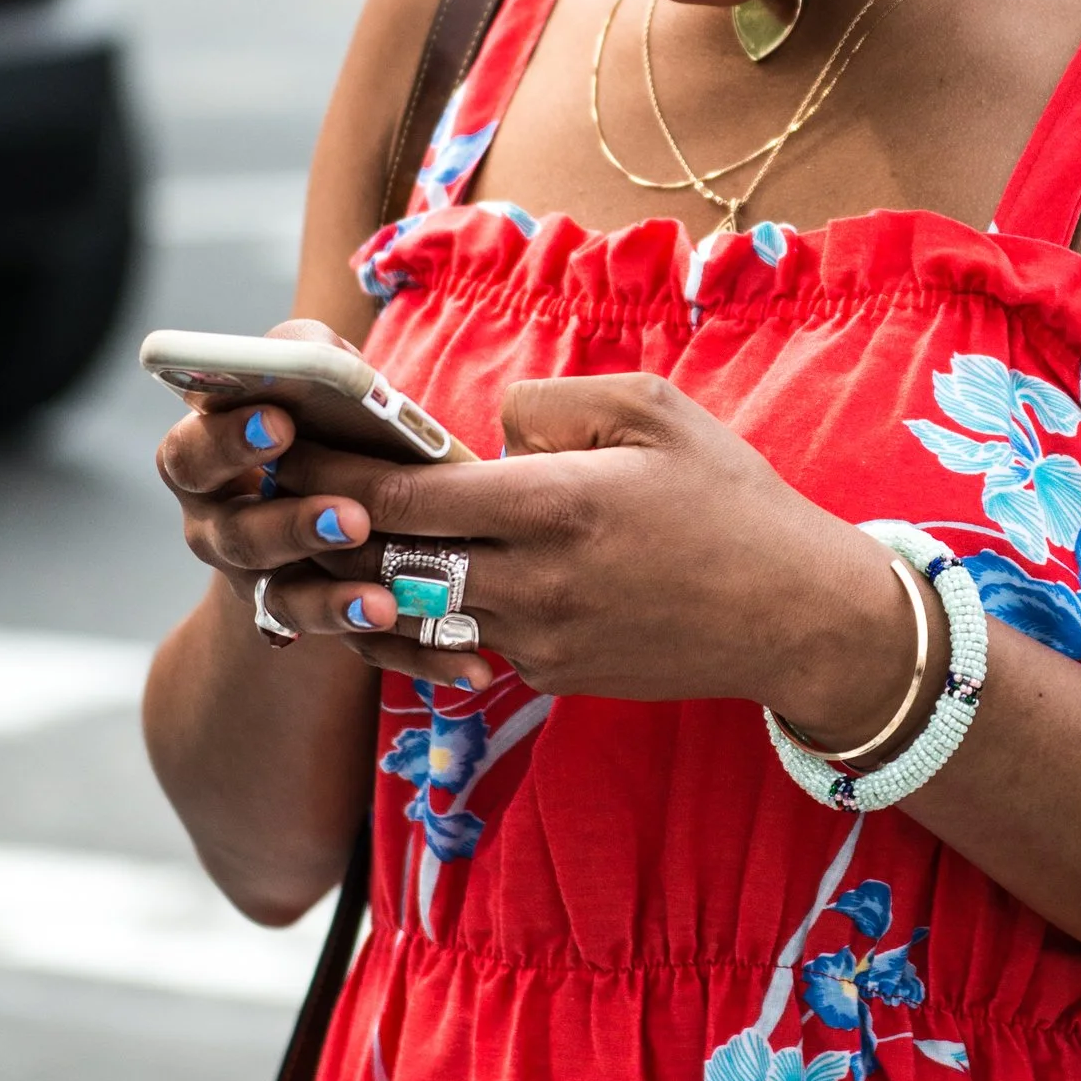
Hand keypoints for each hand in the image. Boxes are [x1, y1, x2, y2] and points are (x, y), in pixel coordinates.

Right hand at [154, 316, 429, 651]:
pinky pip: (362, 649)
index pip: (193, 454)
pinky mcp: (327, 626)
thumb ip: (303, 358)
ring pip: (288, 603)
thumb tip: (320, 361)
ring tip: (382, 602)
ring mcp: (268, 586)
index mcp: (204, 464)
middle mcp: (223, 532)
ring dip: (335, 604)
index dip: (228, 442)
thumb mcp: (306, 377)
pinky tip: (464, 661)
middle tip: (352, 517)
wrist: (332, 493)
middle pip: (238, 539)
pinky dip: (414, 655)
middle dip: (293, 527)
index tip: (280, 424)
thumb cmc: (317, 417)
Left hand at [264, 371, 924, 734]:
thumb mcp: (656, 411)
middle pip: (391, 563)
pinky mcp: (555, 677)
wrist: (798, 617)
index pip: (407, 497)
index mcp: (555, 505)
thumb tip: (486, 428)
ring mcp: (542, 640)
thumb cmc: (731, 500)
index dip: (334, 473)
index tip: (284, 447)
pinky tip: (422, 577)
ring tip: (332, 536)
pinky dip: (439, 609)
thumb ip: (553, 404)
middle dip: (330, 529)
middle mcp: (536, 582)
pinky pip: (472, 639)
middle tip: (282, 493)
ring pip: (421, 609)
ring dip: (374, 577)